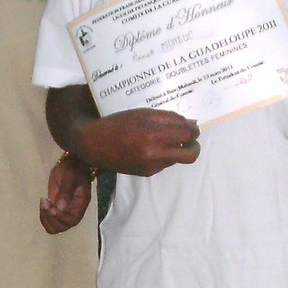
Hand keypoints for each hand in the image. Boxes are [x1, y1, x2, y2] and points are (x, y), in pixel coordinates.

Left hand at [40, 153, 93, 233]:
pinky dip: (43, 217)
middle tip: (46, 202)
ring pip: (54, 228)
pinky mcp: (55, 210)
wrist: (70, 165)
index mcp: (80, 205)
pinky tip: (43, 203)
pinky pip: (48, 222)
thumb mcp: (70, 175)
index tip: (52, 207)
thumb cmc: (73, 168)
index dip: (61, 217)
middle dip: (51, 218)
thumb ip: (66, 190)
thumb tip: (60, 207)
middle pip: (62, 227)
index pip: (72, 220)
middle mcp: (73, 212)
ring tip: (44, 203)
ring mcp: (63, 213)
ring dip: (46, 219)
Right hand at [81, 107, 200, 176]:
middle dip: (194, 146)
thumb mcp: (142, 113)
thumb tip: (190, 124)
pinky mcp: (147, 173)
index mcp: (153, 134)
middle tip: (189, 138)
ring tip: (164, 140)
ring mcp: (152, 166)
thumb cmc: (116, 123)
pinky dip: (163, 155)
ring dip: (177, 149)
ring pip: (177, 159)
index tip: (190, 126)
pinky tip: (149, 148)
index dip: (193, 129)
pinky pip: (164, 163)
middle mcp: (155, 153)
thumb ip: (168, 118)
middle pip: (191, 155)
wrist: (93, 144)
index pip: (187, 134)